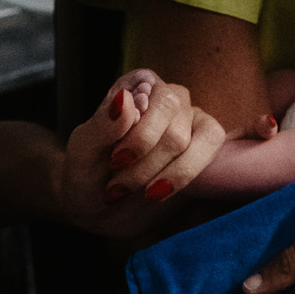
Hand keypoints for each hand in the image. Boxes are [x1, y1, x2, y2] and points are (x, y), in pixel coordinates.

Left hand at [60, 70, 224, 236]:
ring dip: (159, 175)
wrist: (98, 208)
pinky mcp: (205, 146)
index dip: (138, 138)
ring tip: (134, 191)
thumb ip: (103, 124)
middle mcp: (168, 96)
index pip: (154, 99)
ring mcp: (190, 120)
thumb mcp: (83, 150)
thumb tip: (128, 100)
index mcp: (137, 85)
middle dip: (144, 165)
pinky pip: (211, 150)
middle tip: (117, 184)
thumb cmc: (88, 172)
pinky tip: (158, 192)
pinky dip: (183, 176)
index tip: (115, 162)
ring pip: (190, 144)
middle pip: (173, 129)